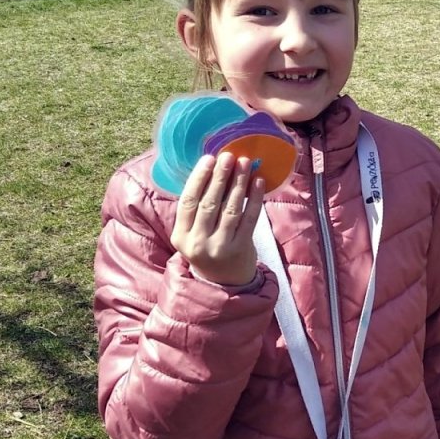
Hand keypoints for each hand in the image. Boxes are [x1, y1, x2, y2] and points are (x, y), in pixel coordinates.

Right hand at [171, 153, 264, 285]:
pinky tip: (258, 182)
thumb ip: (197, 209)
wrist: (223, 282)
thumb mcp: (193, 233)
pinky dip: (255, 199)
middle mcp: (198, 242)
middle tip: (229, 156)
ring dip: (239, 183)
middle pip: (209, 203)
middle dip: (220, 176)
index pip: (188, 201)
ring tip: (245, 163)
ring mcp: (220, 247)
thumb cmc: (208, 248)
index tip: (209, 158)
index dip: (198, 178)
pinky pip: (249, 219)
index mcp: (181, 235)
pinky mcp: (241, 249)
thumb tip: (212, 169)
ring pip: (230, 209)